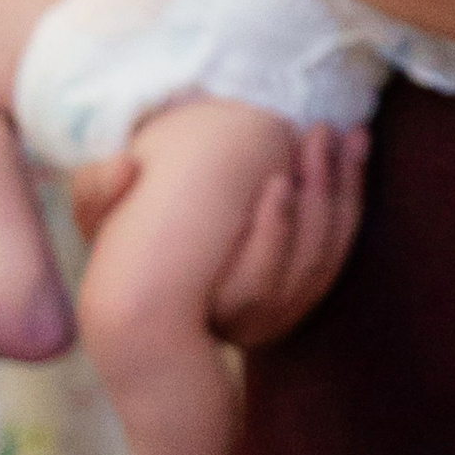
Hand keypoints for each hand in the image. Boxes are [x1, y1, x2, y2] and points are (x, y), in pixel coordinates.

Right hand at [74, 122, 366, 342]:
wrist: (158, 288)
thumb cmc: (126, 242)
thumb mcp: (101, 222)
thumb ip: (99, 194)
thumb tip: (127, 166)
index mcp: (205, 310)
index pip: (255, 286)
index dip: (276, 234)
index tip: (279, 179)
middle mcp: (254, 321)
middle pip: (306, 265)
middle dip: (320, 195)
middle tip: (317, 134)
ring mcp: (286, 310)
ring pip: (331, 252)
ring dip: (343, 187)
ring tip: (344, 132)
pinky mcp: (309, 289)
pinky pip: (343, 242)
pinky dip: (353, 192)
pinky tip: (355, 149)